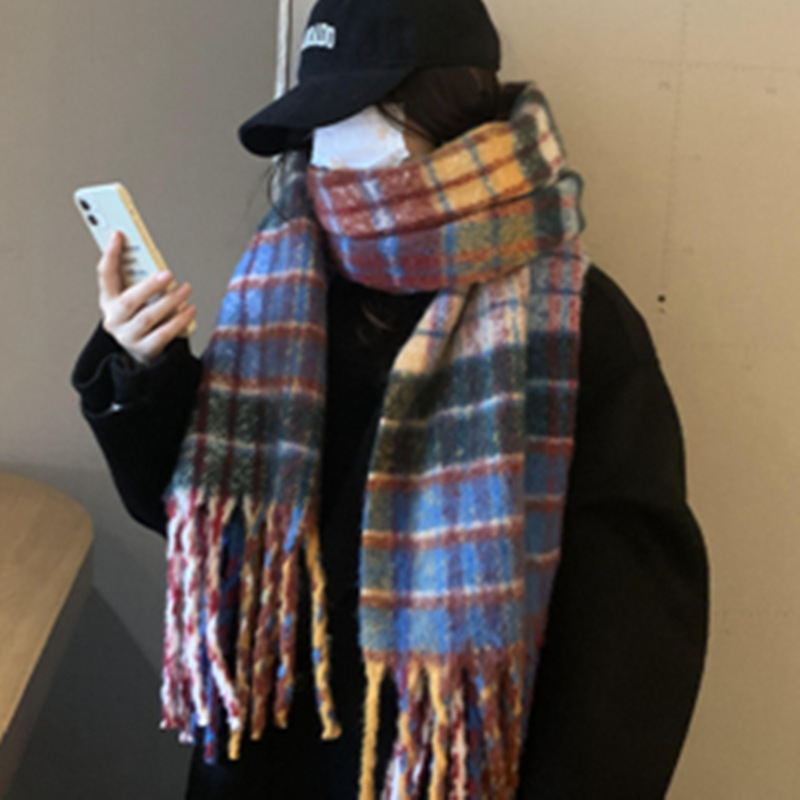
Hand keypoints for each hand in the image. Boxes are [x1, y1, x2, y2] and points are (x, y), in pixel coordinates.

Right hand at [97, 231, 196, 365]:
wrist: (142, 352)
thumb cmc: (140, 317)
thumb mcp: (135, 298)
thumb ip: (140, 281)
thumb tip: (157, 261)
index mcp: (108, 301)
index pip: (105, 275)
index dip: (110, 254)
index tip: (118, 235)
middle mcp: (114, 319)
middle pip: (129, 300)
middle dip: (149, 286)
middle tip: (169, 274)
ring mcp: (128, 336)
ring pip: (148, 317)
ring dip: (170, 301)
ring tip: (186, 289)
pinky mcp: (145, 349)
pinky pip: (163, 334)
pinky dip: (178, 321)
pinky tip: (190, 310)